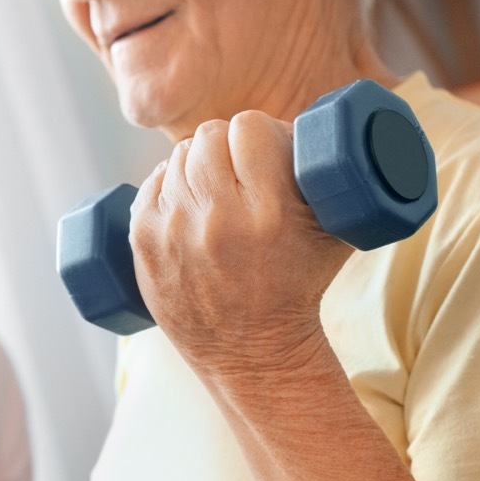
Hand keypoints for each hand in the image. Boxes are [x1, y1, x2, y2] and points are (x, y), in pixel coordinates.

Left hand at [128, 110, 353, 376]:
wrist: (252, 352)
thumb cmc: (298, 287)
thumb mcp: (335, 233)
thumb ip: (330, 179)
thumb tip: (321, 128)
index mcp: (269, 212)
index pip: (249, 128)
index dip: (259, 132)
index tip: (266, 149)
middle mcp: (217, 219)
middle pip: (208, 136)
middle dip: (227, 145)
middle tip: (239, 167)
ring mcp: (174, 230)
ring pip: (177, 156)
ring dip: (197, 163)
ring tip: (215, 188)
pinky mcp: (144, 242)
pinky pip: (150, 183)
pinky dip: (168, 186)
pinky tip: (187, 203)